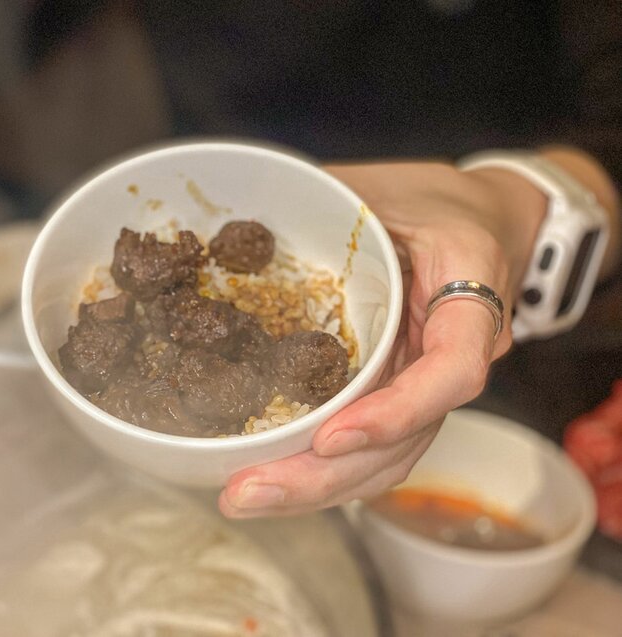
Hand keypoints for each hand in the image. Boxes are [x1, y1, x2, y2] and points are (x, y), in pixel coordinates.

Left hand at [219, 160, 546, 517]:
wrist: (484, 220)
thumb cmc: (436, 200)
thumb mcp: (389, 185)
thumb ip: (334, 200)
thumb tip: (245, 217)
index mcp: (469, 299)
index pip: (451, 373)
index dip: (394, 412)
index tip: (329, 436)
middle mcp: (455, 358)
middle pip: (405, 442)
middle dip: (324, 477)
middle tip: (247, 491)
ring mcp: (425, 384)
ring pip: (385, 459)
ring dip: (314, 487)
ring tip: (243, 496)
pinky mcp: (397, 393)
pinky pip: (371, 446)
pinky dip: (322, 469)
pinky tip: (269, 478)